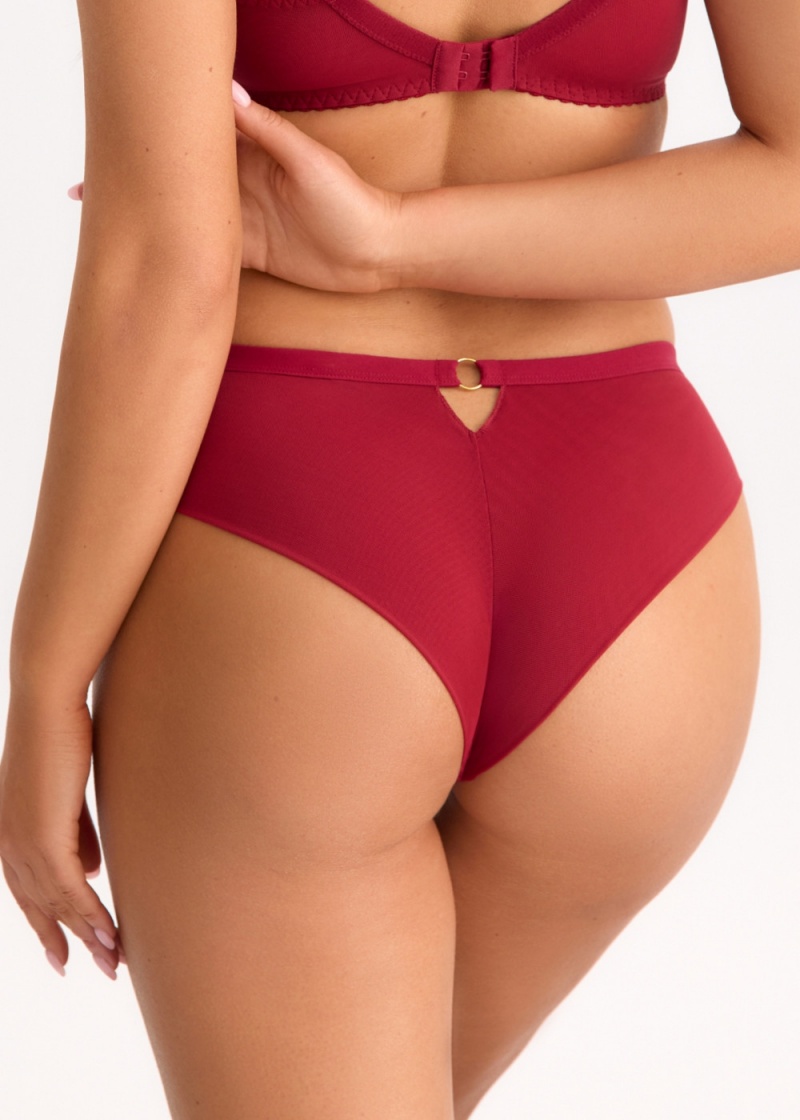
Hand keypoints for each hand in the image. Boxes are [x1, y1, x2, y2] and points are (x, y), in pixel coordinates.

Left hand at [0, 695, 121, 978]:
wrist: (48, 700)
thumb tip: (91, 866)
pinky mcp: (43, 837)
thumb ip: (75, 831)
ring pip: (57, 904)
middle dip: (67, 940)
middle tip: (93, 968)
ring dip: (89, 935)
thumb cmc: (61, 731)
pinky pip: (70, 889)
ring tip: (113, 960)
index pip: (29, 887)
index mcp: (9, 830)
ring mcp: (21, 842)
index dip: (49, 921)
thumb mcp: (67, 790)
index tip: (67, 948)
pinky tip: (110, 934)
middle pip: (39, 905)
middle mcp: (7, 843)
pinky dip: (91, 916)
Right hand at [67, 81, 402, 292]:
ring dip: (153, 220)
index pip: (193, 139)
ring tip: (109, 222)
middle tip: (89, 187)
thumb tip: (224, 92)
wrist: (380, 253)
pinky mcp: (252, 253)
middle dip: (141, 183)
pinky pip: (209, 251)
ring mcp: (244, 219)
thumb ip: (265, 130)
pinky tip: (153, 254)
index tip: (115, 137)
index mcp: (251, 152)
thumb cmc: (352, 201)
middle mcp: (242, 183)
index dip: (155, 139)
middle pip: (180, 180)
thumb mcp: (308, 161)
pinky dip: (180, 252)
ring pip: (187, 218)